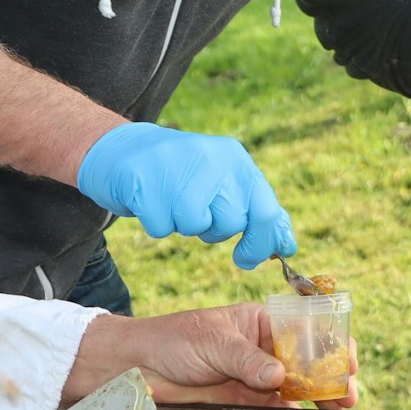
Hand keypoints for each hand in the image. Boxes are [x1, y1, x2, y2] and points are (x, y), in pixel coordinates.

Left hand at [63, 304, 359, 409]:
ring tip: (340, 405)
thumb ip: (246, 359)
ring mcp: (256, 377)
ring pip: (298, 387)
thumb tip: (280, 376)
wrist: (137, 370)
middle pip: (308, 360)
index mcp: (260, 322)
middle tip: (348, 388)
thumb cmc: (172, 340)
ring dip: (321, 396)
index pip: (303, 328)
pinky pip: (278, 409)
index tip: (346, 356)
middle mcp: (264, 349)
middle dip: (332, 372)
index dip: (328, 341)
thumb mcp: (213, 341)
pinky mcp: (245, 402)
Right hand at [75, 122, 294, 268]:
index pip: (265, 210)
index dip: (261, 243)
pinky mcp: (145, 180)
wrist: (123, 150)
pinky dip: (156, 224)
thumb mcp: (222, 181)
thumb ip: (254, 209)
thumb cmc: (180, 176)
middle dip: (214, 230)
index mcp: (236, 159)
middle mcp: (212, 158)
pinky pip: (161, 227)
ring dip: (183, 226)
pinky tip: (150, 202)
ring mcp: (178, 166)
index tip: (247, 259)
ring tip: (171, 202)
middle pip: (231, 222)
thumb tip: (287, 244)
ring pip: (195, 225)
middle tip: (196, 214)